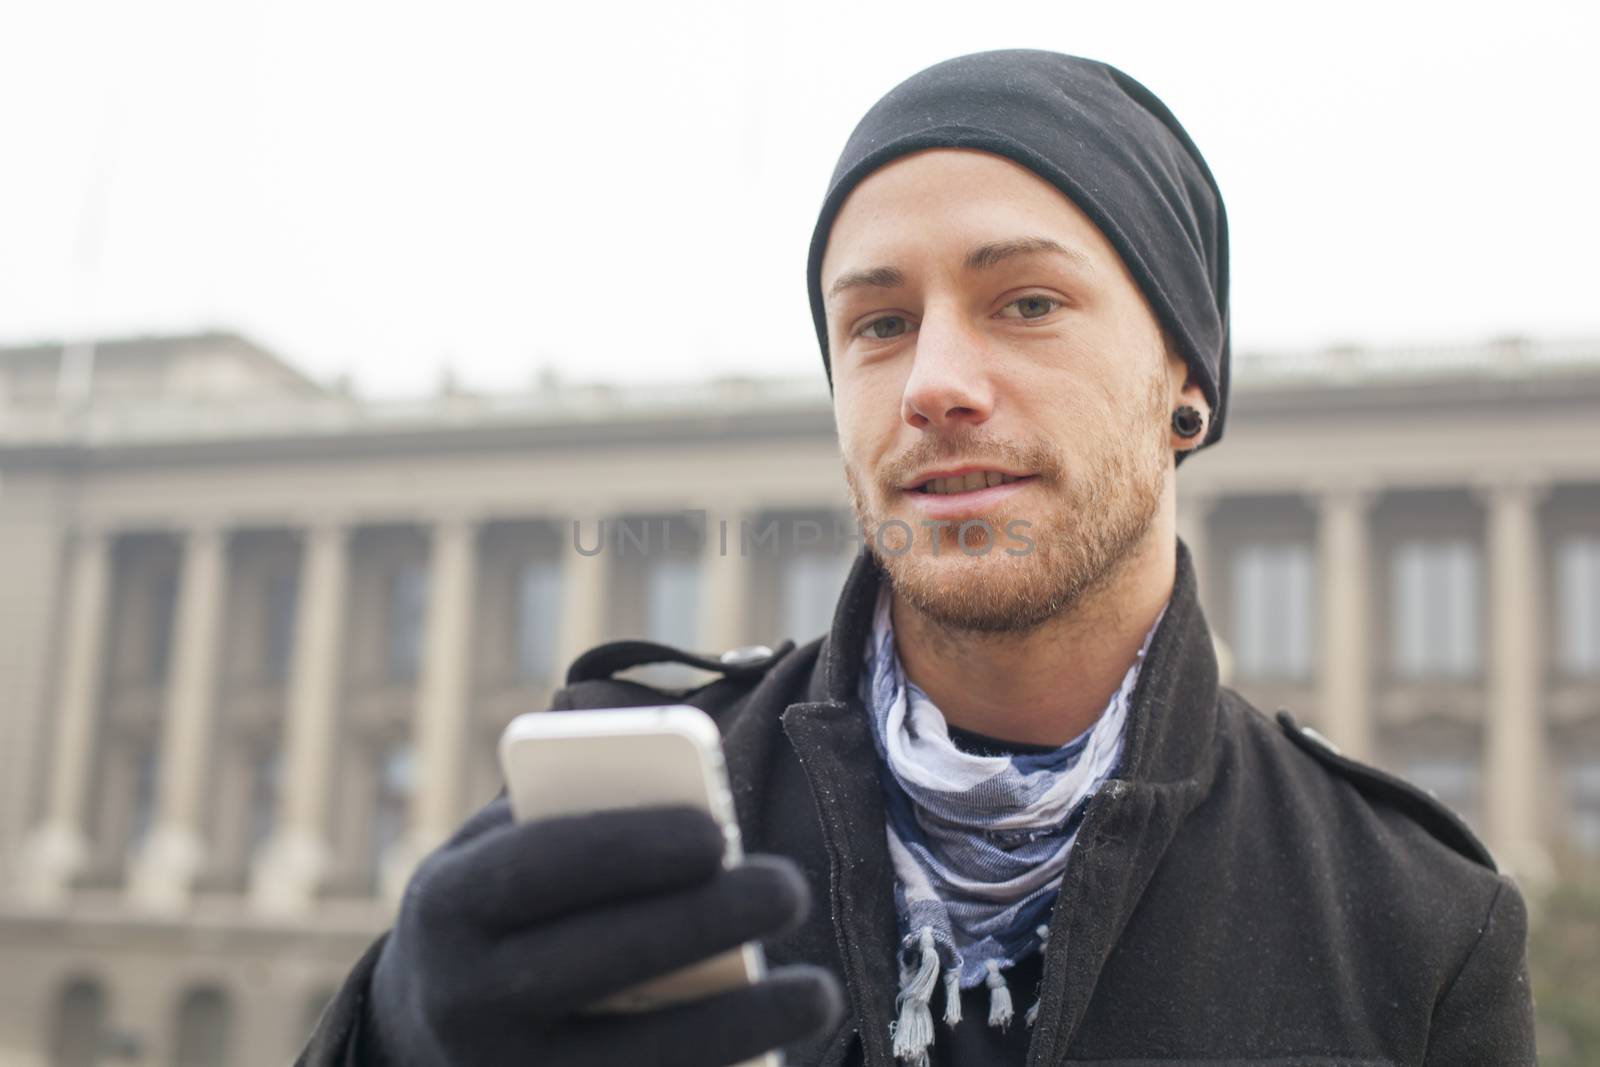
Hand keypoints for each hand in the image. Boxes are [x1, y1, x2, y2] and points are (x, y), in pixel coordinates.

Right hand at [365, 796, 842, 1065]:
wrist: (427, 1028)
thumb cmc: (506, 908)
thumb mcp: (504, 851)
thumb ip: (574, 817)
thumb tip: (690, 801)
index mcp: (446, 905)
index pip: (535, 867)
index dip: (625, 847)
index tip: (716, 833)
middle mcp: (460, 1000)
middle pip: (593, 961)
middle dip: (699, 923)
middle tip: (789, 888)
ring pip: (630, 1057)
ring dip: (734, 1025)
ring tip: (818, 993)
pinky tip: (777, 1053)